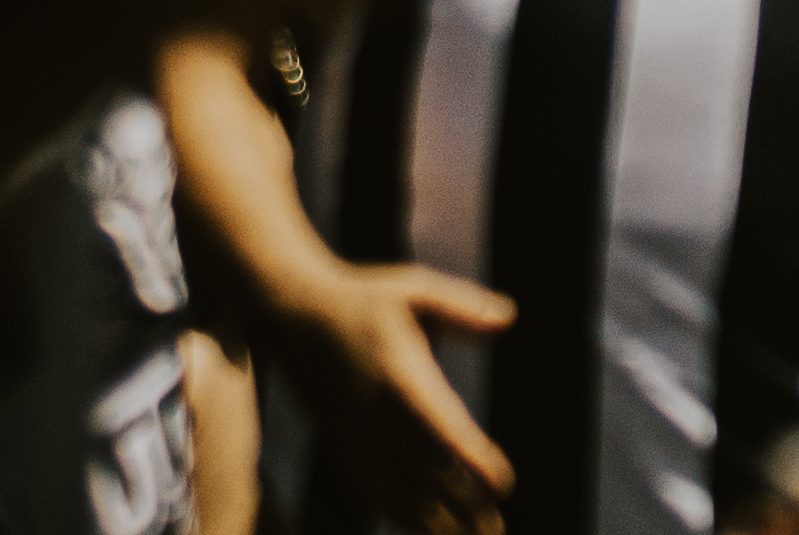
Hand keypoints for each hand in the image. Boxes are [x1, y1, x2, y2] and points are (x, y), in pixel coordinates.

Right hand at [265, 251, 514, 534]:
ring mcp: (353, 432)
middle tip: (496, 531)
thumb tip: (509, 317)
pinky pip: (371, 488)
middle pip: (421, 470)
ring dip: (434, 521)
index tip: (503, 484)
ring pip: (394, 489)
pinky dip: (400, 513)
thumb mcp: (414, 288)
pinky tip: (430, 529)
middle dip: (460, 506)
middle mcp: (372, 410)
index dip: (470, 458)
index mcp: (396, 371)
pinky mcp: (340, 444)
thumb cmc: (364, 299)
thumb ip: (462, 306)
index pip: (438, 423)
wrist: (290, 315)